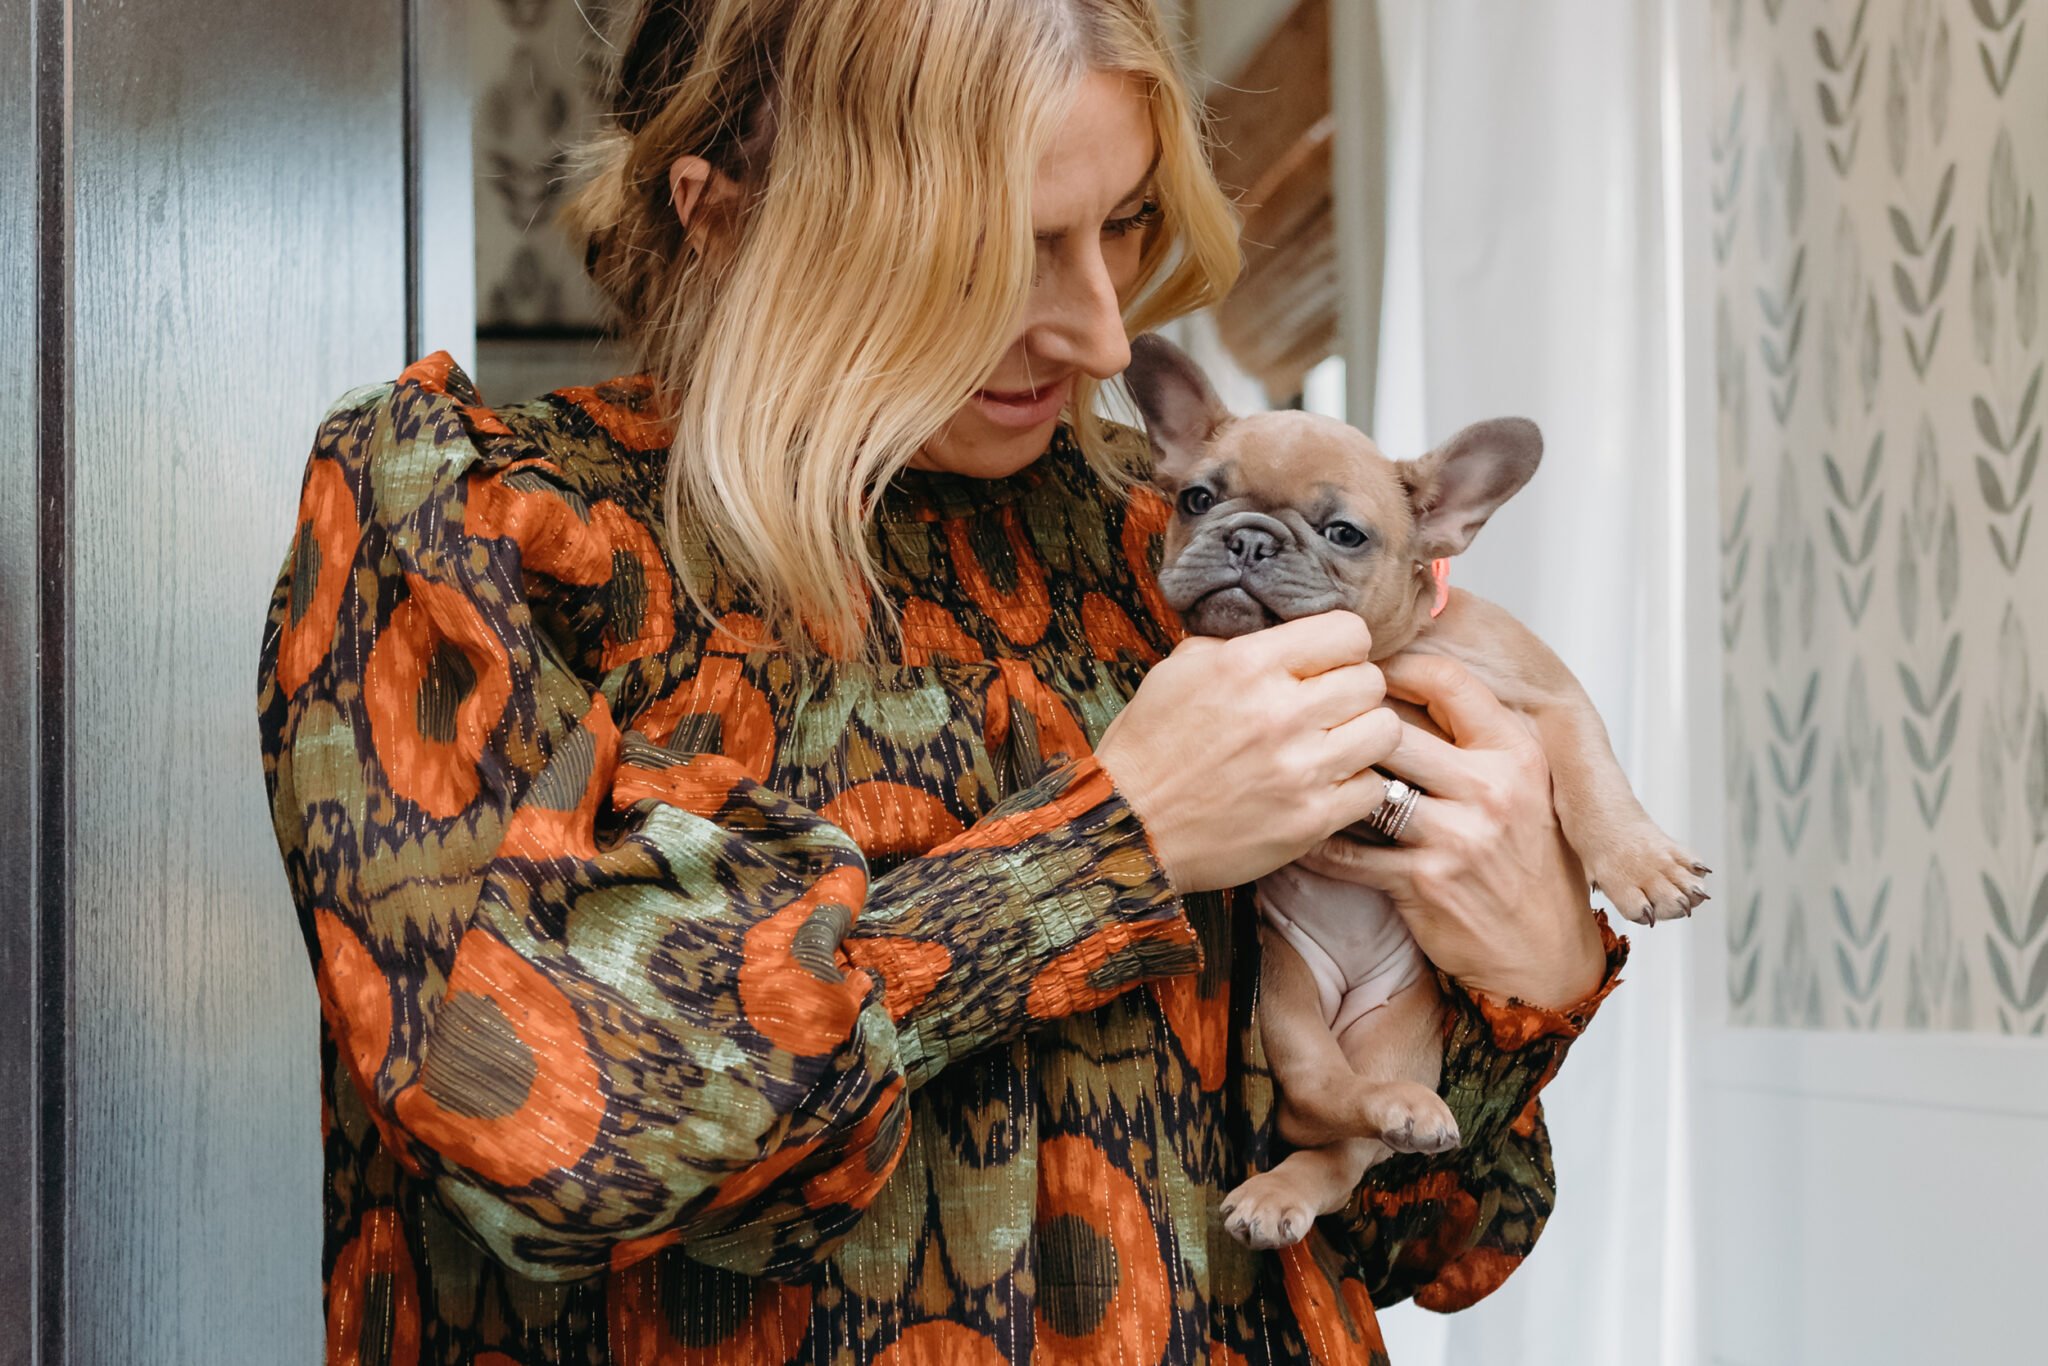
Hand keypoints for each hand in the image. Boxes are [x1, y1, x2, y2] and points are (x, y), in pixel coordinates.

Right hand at [1098, 611, 1403, 893]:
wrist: (1127, 828)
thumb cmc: (1150, 747)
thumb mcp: (1179, 670)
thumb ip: (1238, 645)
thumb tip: (1287, 634)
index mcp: (1248, 665)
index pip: (1349, 632)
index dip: (1341, 645)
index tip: (1326, 662)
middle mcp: (1280, 712)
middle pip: (1371, 680)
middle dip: (1352, 689)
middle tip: (1328, 706)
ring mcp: (1300, 770)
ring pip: (1385, 731)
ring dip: (1362, 735)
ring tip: (1333, 744)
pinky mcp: (1310, 819)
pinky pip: (1371, 788)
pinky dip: (1353, 786)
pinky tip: (1324, 784)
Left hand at [1295, 652, 1606, 1009]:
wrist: (1543, 953)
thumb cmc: (1529, 864)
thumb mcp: (1526, 788)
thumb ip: (1480, 740)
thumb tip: (1409, 686)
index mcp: (1517, 755)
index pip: (1449, 682)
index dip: (1397, 666)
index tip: (1363, 668)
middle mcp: (1492, 789)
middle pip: (1393, 728)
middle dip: (1348, 722)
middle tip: (1310, 717)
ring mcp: (1457, 837)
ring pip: (1367, 784)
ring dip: (1328, 777)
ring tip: (1294, 765)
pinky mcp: (1424, 882)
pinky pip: (1347, 851)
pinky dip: (1316, 841)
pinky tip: (1298, 829)